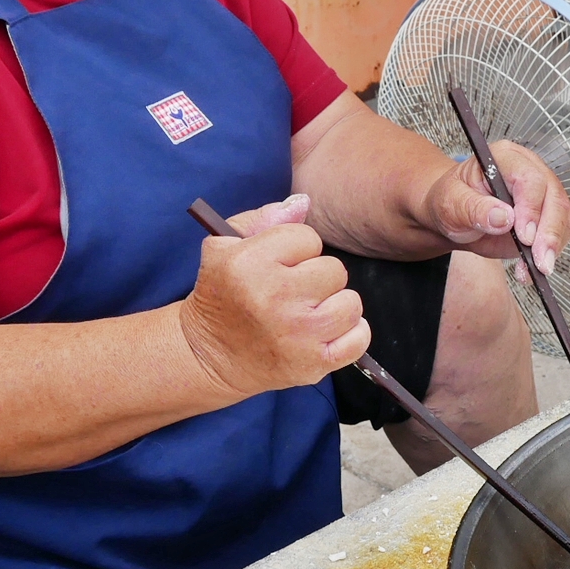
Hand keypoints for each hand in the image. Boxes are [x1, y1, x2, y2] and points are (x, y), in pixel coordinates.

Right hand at [179, 196, 368, 398]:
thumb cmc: (222, 295)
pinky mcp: (313, 363)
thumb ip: (263, 219)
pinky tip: (327, 332)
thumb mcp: (223, 246)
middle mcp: (275, 297)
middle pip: (334, 269)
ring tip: (310, 312)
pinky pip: (359, 338)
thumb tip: (303, 205)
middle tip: (294, 292)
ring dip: (334, 305)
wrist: (209, 354)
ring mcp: (298, 334)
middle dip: (317, 278)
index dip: (296, 251)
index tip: (280, 266)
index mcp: (250, 263)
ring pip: (351, 302)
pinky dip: (351, 334)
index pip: (308, 238)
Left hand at [422, 141, 569, 277]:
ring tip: (537, 268)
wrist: (455, 217)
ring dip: (553, 246)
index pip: (530, 178)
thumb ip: (474, 209)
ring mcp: (541, 193)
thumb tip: (503, 217)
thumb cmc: (451, 202)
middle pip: (554, 197)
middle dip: (549, 232)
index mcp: (505, 158)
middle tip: (540, 260)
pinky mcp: (546, 216)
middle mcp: (529, 171)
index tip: (524, 235)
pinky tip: (531, 268)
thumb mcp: (451, 204)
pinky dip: (550, 253)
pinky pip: (559, 233)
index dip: (531, 207)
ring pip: (562, 216)